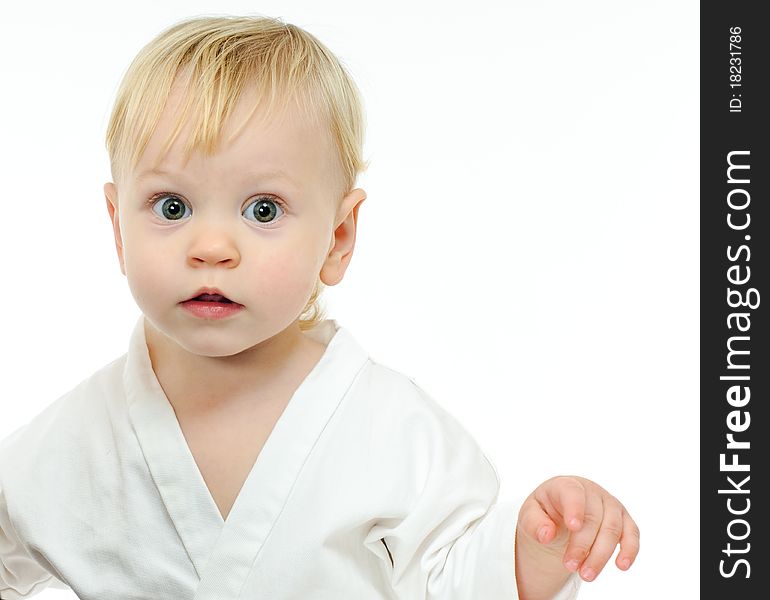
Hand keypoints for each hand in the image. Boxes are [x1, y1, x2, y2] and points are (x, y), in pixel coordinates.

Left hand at [517, 475, 639, 583]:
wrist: (560, 510)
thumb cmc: (545, 510)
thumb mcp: (530, 514)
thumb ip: (534, 523)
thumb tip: (546, 535)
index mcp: (566, 485)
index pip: (573, 492)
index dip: (575, 508)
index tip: (573, 527)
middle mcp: (592, 491)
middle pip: (593, 518)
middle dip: (582, 545)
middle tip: (570, 567)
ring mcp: (610, 504)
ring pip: (613, 529)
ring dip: (601, 554)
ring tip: (586, 575)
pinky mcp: (623, 519)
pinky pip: (632, 533)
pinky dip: (629, 550)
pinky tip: (621, 566)